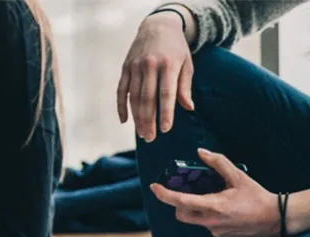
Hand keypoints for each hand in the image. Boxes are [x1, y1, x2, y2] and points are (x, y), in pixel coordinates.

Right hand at [118, 11, 193, 141]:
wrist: (158, 25)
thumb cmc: (176, 48)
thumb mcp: (186, 63)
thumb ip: (185, 86)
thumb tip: (188, 108)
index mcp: (168, 64)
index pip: (166, 93)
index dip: (166, 112)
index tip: (166, 129)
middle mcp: (150, 65)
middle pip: (148, 98)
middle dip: (148, 120)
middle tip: (150, 138)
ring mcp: (135, 66)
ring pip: (134, 97)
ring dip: (137, 117)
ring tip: (141, 133)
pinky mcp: (126, 67)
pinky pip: (121, 90)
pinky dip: (121, 106)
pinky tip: (124, 121)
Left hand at [149, 149, 276, 236]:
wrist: (276, 219)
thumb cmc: (258, 197)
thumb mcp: (239, 176)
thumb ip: (218, 163)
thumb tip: (201, 153)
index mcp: (213, 206)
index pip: (180, 202)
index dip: (164, 194)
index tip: (154, 187)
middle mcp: (210, 222)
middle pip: (181, 214)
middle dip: (179, 203)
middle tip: (187, 192)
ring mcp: (215, 232)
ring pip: (196, 220)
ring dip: (198, 209)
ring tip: (215, 198)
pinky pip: (208, 226)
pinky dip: (210, 216)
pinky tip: (227, 210)